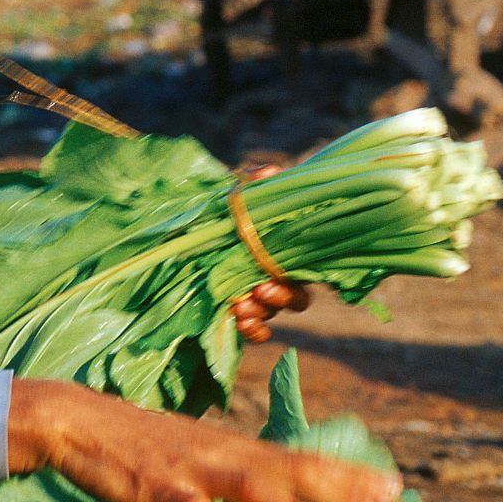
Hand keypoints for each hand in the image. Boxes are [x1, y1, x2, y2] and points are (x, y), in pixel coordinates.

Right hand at [6, 379, 401, 501]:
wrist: (81, 420)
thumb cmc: (143, 442)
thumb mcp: (200, 450)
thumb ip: (240, 467)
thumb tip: (282, 485)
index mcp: (236, 447)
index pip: (303, 459)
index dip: (349, 476)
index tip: (395, 492)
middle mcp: (224, 454)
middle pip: (292, 472)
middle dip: (341, 494)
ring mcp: (192, 470)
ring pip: (249, 489)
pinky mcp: (158, 487)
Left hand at [230, 163, 309, 343]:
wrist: (201, 219)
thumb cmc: (231, 206)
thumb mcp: (243, 191)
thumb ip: (257, 182)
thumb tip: (271, 172)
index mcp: (285, 256)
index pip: (301, 283)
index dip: (289, 290)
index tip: (268, 282)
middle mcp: (275, 278)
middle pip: (289, 302)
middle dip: (274, 301)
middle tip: (255, 293)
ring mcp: (256, 294)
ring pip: (267, 314)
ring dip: (256, 316)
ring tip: (240, 308)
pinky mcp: (235, 303)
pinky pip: (252, 326)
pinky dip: (250, 329)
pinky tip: (237, 320)